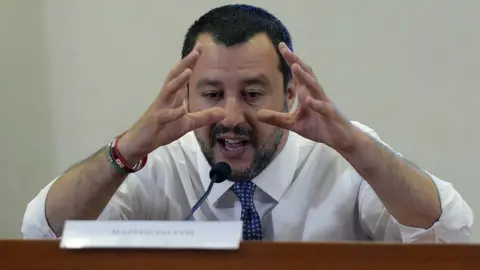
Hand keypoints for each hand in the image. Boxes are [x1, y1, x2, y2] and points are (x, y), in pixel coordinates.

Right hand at [118, 44, 225, 163]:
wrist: (141, 142)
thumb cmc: (163, 129)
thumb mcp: (188, 123)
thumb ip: (205, 117)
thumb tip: (224, 112)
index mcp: (173, 96)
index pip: (182, 75)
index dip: (190, 62)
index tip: (200, 47)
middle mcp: (166, 98)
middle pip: (175, 76)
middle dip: (185, 63)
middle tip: (196, 51)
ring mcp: (160, 108)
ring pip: (168, 90)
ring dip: (178, 81)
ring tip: (188, 71)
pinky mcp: (156, 121)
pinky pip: (165, 115)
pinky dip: (174, 112)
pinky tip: (182, 109)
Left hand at [257, 43, 357, 151]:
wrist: (339, 138)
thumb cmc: (318, 127)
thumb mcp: (293, 124)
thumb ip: (276, 118)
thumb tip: (258, 114)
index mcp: (306, 93)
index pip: (297, 74)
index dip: (290, 60)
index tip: (281, 46)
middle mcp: (314, 94)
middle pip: (305, 74)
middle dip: (296, 61)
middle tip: (286, 50)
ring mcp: (323, 103)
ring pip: (314, 87)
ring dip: (305, 77)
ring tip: (295, 67)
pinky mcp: (329, 115)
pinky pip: (322, 107)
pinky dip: (316, 103)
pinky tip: (308, 100)